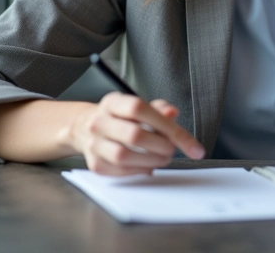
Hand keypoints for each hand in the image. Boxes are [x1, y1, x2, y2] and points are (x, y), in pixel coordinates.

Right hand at [71, 92, 204, 175]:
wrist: (85, 128)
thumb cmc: (120, 117)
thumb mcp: (136, 105)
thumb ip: (158, 108)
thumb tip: (173, 113)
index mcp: (112, 102)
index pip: (139, 109)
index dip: (166, 124)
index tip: (189, 142)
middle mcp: (99, 122)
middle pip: (134, 135)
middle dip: (161, 145)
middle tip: (173, 149)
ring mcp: (94, 144)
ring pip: (124, 156)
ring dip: (151, 160)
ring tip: (163, 158)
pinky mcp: (95, 164)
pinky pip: (120, 171)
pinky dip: (139, 170)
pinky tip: (149, 166)